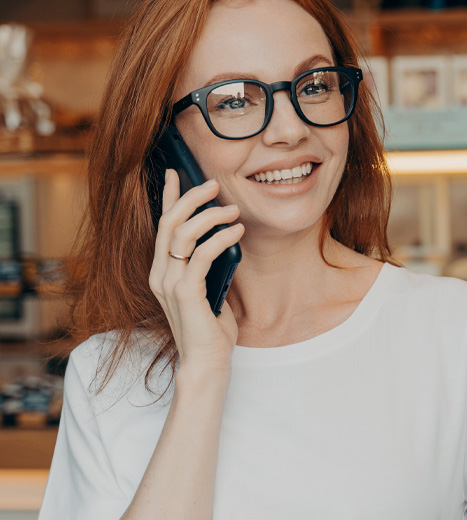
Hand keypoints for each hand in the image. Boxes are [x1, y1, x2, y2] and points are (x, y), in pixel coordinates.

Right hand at [149, 169, 243, 374]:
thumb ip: (206, 263)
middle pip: (168, 223)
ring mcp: (170, 284)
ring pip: (182, 235)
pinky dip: (220, 238)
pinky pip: (202, 255)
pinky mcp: (186, 294)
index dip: (168, 197)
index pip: (162, 226)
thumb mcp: (207, 286)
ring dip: (209, 216)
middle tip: (213, 184)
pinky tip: (237, 231)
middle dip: (190, 198)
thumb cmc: (209, 325)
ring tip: (233, 209)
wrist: (206, 361)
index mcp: (162, 271)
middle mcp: (161, 274)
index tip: (175, 173)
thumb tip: (223, 233)